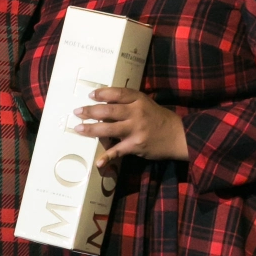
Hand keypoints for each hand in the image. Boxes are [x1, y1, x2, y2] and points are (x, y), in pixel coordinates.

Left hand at [72, 87, 188, 166]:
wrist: (178, 136)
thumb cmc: (158, 118)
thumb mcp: (145, 103)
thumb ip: (128, 102)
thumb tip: (103, 101)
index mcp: (139, 100)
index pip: (118, 93)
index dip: (103, 93)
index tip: (90, 95)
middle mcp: (136, 113)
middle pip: (109, 111)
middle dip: (90, 111)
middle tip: (77, 112)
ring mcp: (136, 130)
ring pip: (109, 129)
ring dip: (91, 130)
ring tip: (79, 129)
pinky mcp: (136, 145)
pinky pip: (118, 151)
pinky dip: (107, 157)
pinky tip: (98, 162)